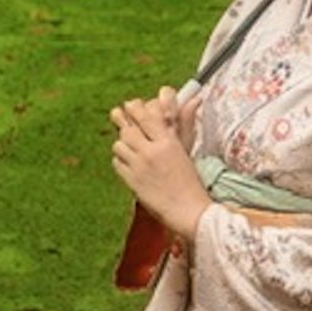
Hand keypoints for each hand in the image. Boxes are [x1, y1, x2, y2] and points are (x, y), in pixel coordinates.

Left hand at [109, 91, 212, 237]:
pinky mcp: (132, 181)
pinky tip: (128, 163)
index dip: (136, 108)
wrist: (188, 211)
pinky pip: (117, 162)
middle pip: (128, 128)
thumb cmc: (192, 181)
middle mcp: (152, 152)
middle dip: (123, 122)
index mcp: (169, 142)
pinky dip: (120, 160)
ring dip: (122, 144)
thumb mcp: (188, 150)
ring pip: (119, 144)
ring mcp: (140, 167)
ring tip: (129, 146)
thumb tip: (194, 99)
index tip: (132, 106)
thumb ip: (185, 124)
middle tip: (122, 118)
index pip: (147, 116)